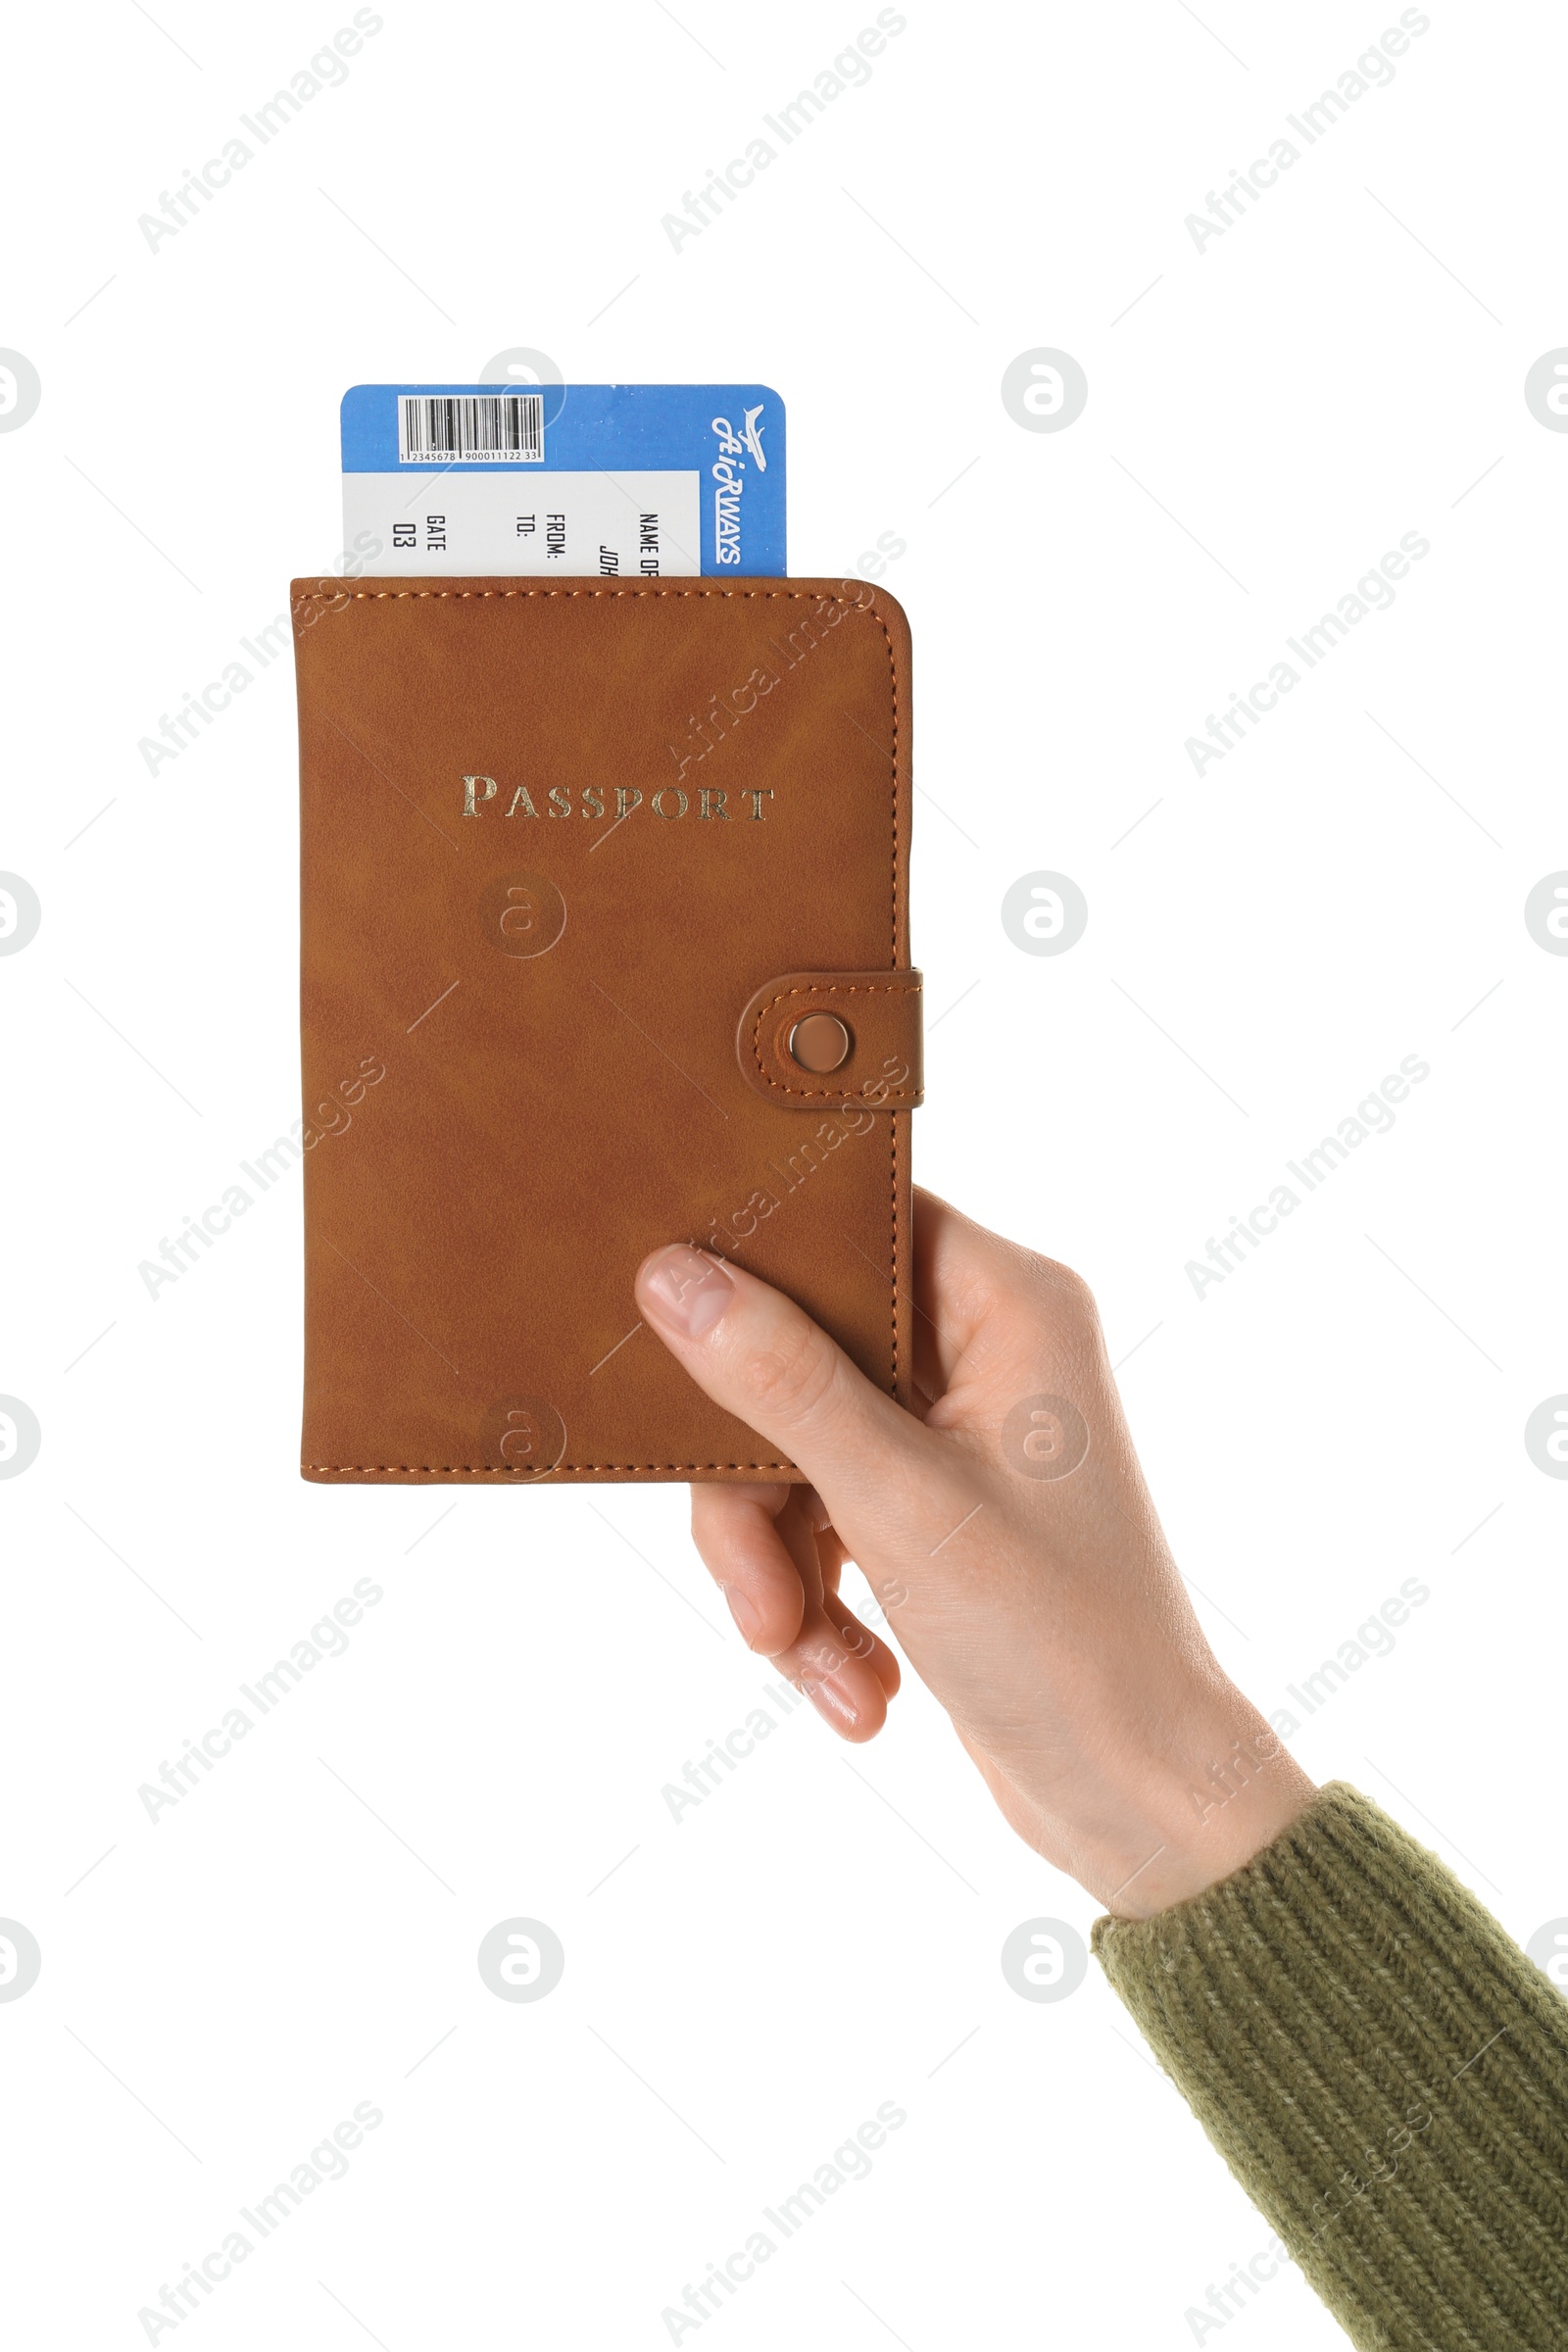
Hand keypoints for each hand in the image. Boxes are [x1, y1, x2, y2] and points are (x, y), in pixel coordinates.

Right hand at [633, 1190, 1314, 1917]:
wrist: (1135, 1796)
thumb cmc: (1062, 1641)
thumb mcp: (899, 1505)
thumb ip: (782, 1383)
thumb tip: (675, 1277)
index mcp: (1011, 1303)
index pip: (854, 1221)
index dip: (760, 1266)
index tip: (678, 1328)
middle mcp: (988, 1348)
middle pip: (800, 1354)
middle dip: (759, 1492)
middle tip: (753, 1595)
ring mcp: (956, 1432)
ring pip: (796, 1450)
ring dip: (781, 1570)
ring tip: (807, 1663)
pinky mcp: (931, 1508)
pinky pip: (822, 1516)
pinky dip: (818, 1603)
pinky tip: (853, 1689)